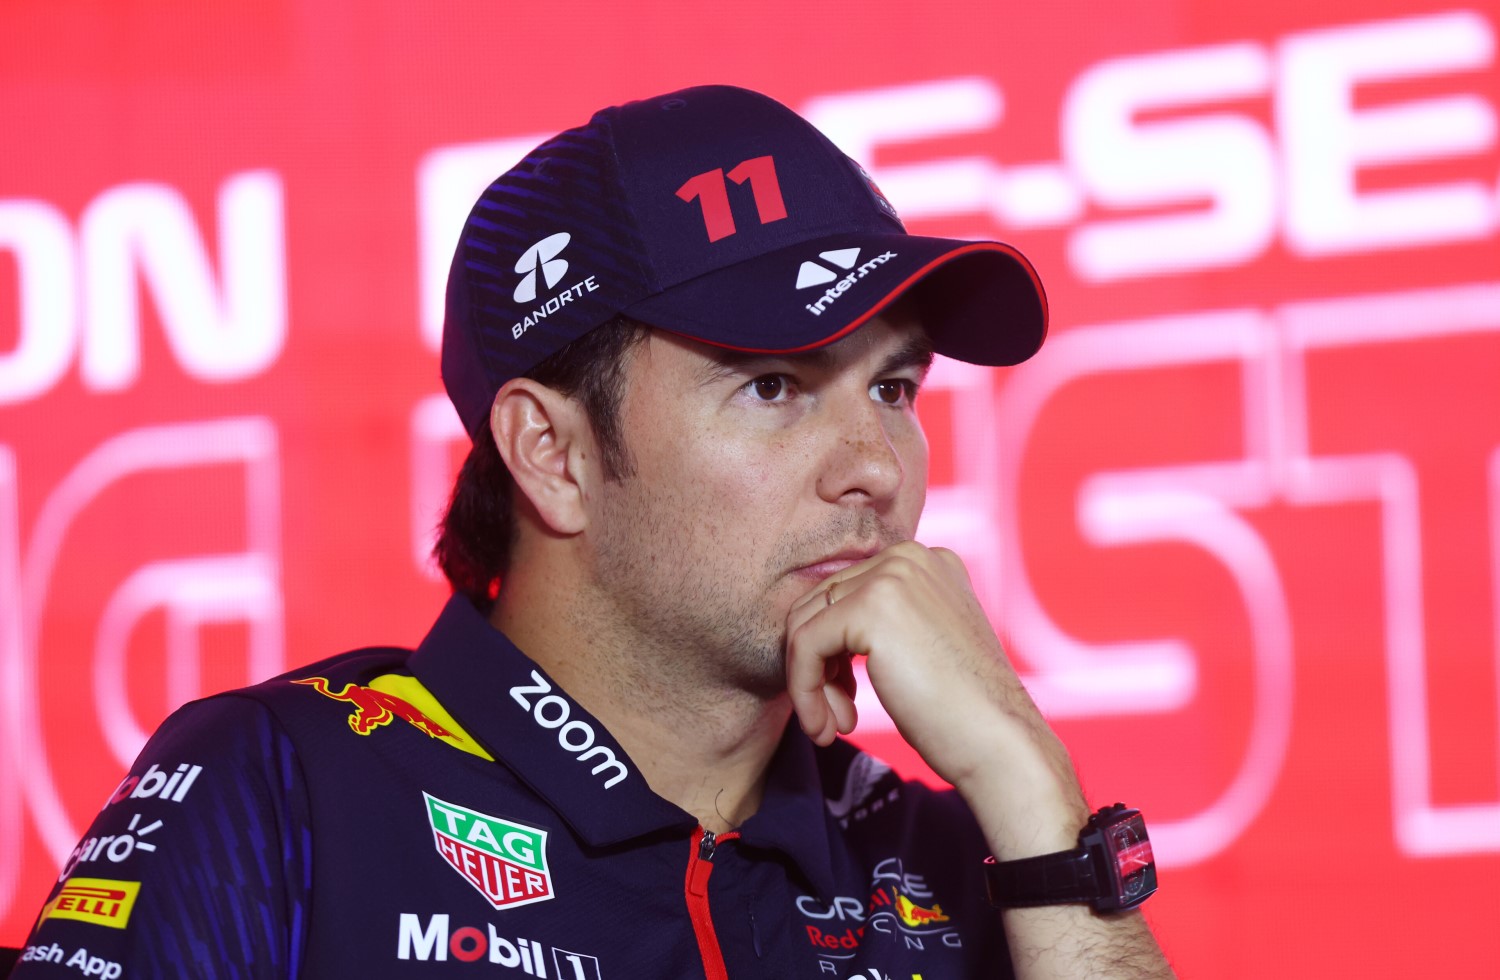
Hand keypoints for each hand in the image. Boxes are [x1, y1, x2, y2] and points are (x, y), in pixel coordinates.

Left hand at [784, 541, 1087, 855]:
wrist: (1002, 744)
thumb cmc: (961, 713)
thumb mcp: (918, 649)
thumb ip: (879, 625)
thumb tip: (812, 631)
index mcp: (925, 562)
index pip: (845, 594)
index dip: (832, 652)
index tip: (845, 701)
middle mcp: (909, 556)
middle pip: (819, 604)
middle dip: (818, 667)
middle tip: (837, 719)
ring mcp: (892, 576)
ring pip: (805, 624)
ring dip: (809, 683)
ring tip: (833, 726)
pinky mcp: (871, 607)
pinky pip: (803, 645)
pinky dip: (803, 691)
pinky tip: (826, 730)